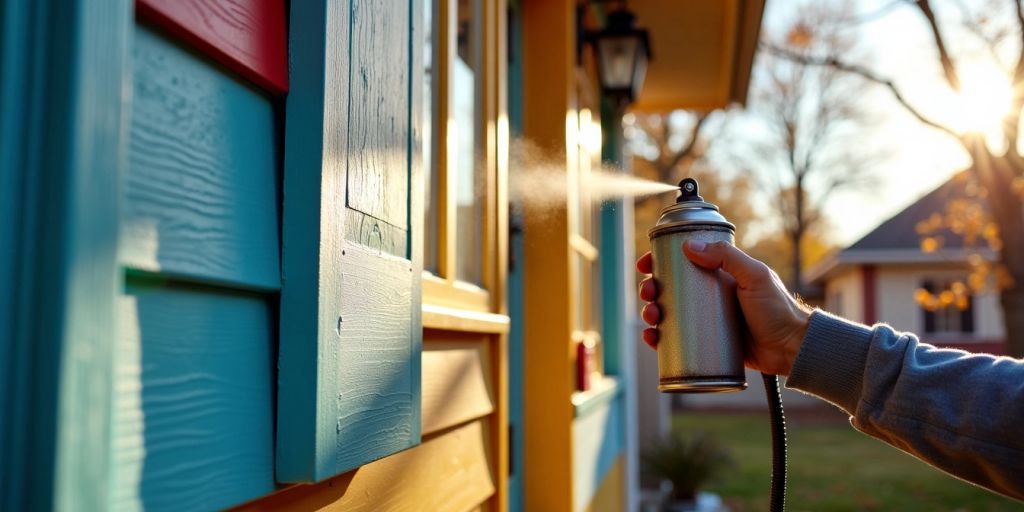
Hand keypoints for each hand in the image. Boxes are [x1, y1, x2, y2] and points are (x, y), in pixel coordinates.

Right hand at [637, 240, 810, 375]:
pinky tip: (653, 338)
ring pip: (668, 313)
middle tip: (649, 293)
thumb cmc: (778, 309)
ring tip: (652, 317)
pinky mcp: (707, 343)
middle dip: (651, 289)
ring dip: (651, 313)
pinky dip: (660, 338)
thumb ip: (727, 257)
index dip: (660, 261)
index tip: (646, 264)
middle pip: (669, 288)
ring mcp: (706, 320)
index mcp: (719, 274)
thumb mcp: (755, 276)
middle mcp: (709, 295)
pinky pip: (677, 339)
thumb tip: (689, 246)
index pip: (683, 261)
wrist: (791, 348)